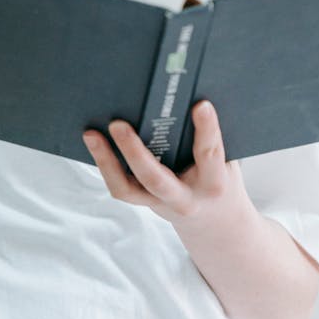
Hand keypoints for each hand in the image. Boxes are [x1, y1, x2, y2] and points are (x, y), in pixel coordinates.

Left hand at [82, 99, 247, 228]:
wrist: (217, 224)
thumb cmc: (221, 178)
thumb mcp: (226, 162)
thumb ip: (212, 137)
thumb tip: (189, 93)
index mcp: (213, 184)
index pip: (209, 155)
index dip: (207, 130)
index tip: (201, 104)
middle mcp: (184, 199)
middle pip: (156, 179)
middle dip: (134, 152)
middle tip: (118, 124)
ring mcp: (160, 204)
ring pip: (127, 188)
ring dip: (106, 160)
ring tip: (91, 133)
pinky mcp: (144, 203)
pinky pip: (120, 187)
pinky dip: (105, 164)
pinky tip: (94, 141)